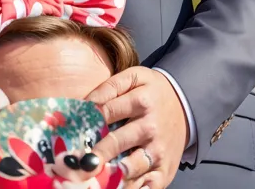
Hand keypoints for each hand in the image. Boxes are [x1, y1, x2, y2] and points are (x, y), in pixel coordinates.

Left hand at [87, 67, 188, 188]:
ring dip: (111, 175)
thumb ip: (110, 86)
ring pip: (131, 168)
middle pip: (116, 143)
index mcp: (142, 102)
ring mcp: (157, 152)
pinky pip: (147, 187)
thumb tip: (86, 103)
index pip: (107, 112)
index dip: (87, 121)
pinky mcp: (164, 172)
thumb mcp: (135, 78)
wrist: (186, 106)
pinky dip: (132, 188)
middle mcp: (150, 128)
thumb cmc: (152, 93)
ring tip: (93, 178)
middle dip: (95, 154)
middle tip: (77, 163)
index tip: (68, 132)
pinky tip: (115, 187)